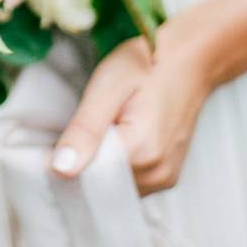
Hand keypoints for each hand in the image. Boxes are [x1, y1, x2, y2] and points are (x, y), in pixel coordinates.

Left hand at [49, 28, 213, 195]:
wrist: (189, 60)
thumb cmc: (147, 65)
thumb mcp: (108, 86)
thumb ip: (85, 130)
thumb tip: (61, 169)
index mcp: (142, 153)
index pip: (88, 180)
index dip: (67, 163)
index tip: (57, 142)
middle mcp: (157, 174)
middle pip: (101, 186)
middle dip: (83, 163)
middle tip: (82, 128)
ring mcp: (165, 178)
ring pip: (114, 187)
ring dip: (100, 164)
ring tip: (102, 130)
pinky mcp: (166, 175)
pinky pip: (129, 182)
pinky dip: (115, 165)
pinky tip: (114, 139)